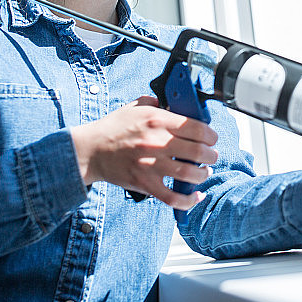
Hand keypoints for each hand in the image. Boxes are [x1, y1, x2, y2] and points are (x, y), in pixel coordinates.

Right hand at [71, 96, 217, 209]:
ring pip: (190, 174)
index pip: (197, 128)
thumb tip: (172, 101)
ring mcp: (151, 164)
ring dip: (203, 174)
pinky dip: (188, 200)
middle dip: (211, 155)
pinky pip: (173, 197)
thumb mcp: (135, 106)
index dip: (211, 135)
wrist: (90, 150)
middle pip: (198, 151)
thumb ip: (155, 102)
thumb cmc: (113, 129)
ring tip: (203, 172)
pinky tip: (195, 196)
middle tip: (211, 156)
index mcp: (157, 120)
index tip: (212, 138)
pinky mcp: (144, 183)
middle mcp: (157, 142)